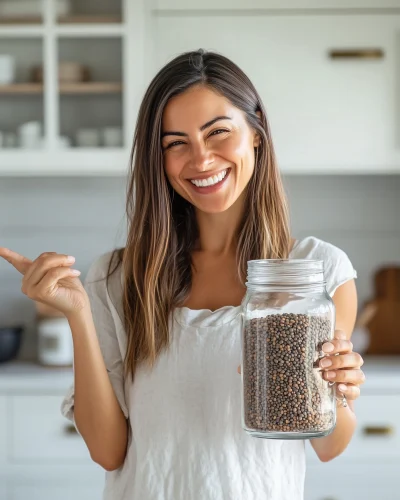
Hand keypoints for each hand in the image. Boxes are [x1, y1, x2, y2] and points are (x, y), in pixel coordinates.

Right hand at [0, 248, 88, 317]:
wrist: (79, 304)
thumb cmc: (70, 288)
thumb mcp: (58, 269)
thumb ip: (48, 262)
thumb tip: (47, 256)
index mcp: (30, 277)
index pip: (18, 263)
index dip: (9, 255)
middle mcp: (26, 284)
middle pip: (40, 260)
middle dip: (58, 257)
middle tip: (71, 259)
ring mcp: (31, 290)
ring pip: (46, 265)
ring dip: (63, 262)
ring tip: (73, 265)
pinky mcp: (40, 292)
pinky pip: (54, 273)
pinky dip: (67, 271)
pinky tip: (75, 273)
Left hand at [237, 330, 365, 401]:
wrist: (313, 409)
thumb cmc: (298, 379)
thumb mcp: (285, 369)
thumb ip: (267, 365)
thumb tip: (240, 367)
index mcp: (327, 348)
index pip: (339, 335)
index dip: (335, 337)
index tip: (321, 344)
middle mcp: (341, 360)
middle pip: (350, 349)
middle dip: (337, 354)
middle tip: (320, 361)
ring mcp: (348, 377)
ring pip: (357, 368)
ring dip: (343, 370)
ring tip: (326, 375)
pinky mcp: (349, 395)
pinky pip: (357, 391)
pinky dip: (350, 390)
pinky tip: (338, 390)